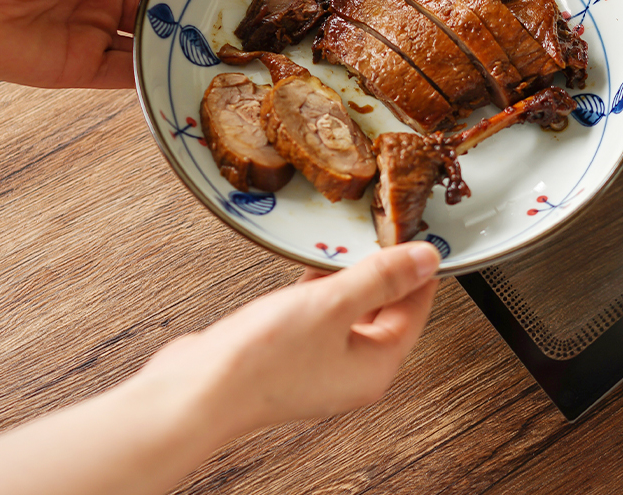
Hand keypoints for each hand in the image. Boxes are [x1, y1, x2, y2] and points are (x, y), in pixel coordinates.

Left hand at [0, 0, 200, 88]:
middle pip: (153, 7)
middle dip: (184, 11)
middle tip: (224, 15)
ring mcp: (91, 33)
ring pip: (145, 42)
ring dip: (174, 44)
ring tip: (212, 45)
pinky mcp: (81, 68)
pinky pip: (126, 73)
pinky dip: (152, 73)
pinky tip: (178, 69)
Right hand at [0, 243, 440, 494]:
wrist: (196, 391)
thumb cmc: (261, 361)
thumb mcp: (332, 305)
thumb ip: (381, 278)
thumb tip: (427, 259)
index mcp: (375, 366)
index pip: (415, 309)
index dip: (418, 268)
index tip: (418, 234)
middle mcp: (353, 369)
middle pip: (385, 309)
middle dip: (383, 269)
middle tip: (382, 230)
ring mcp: (321, 363)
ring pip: (350, 309)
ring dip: (350, 276)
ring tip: (348, 241)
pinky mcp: (293, 353)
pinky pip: (320, 313)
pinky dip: (321, 288)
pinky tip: (312, 266)